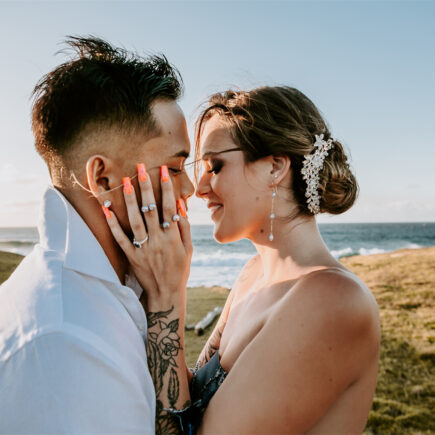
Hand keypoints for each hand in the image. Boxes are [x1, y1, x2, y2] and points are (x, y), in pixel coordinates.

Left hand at [104, 164, 191, 310]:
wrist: (166, 294)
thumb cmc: (180, 270)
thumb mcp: (189, 249)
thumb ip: (185, 227)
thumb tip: (180, 204)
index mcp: (173, 237)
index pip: (169, 207)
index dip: (166, 187)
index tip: (163, 170)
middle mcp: (158, 240)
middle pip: (151, 209)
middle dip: (147, 186)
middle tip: (141, 167)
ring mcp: (143, 248)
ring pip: (135, 220)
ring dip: (130, 200)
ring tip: (126, 181)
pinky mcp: (131, 256)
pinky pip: (120, 238)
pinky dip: (113, 223)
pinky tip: (106, 208)